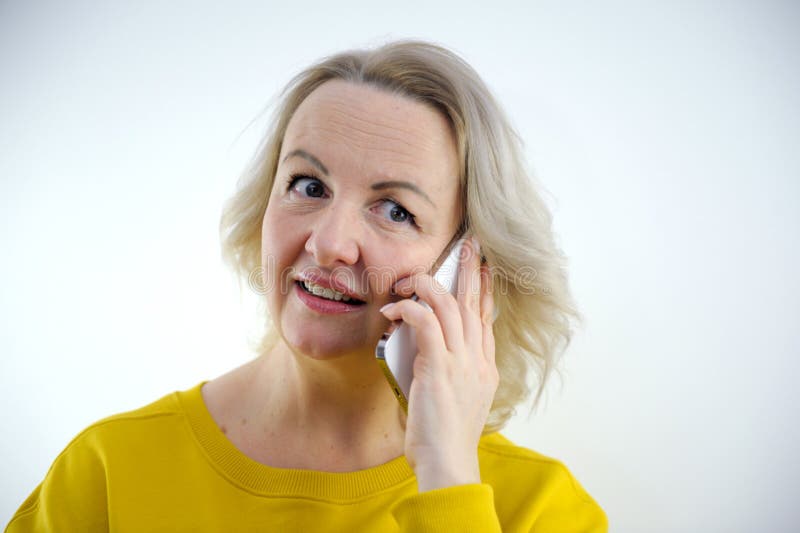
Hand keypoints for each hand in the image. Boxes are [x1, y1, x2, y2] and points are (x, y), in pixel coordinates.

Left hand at [379, 237, 497, 491]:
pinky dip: (411, 308)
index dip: (484, 291)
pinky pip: (427, 322)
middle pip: (475, 305)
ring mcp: (462, 362)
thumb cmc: (445, 439)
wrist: (448, 463)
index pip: (486, 320)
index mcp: (484, 368)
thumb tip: (433, 362)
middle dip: (470, 271)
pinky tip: (396, 307)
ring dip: (431, 285)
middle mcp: (478, 360)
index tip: (482, 269)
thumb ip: (453, 377)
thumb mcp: (459, 403)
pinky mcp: (439, 366)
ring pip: (451, 306)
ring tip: (414, 277)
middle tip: (468, 245)